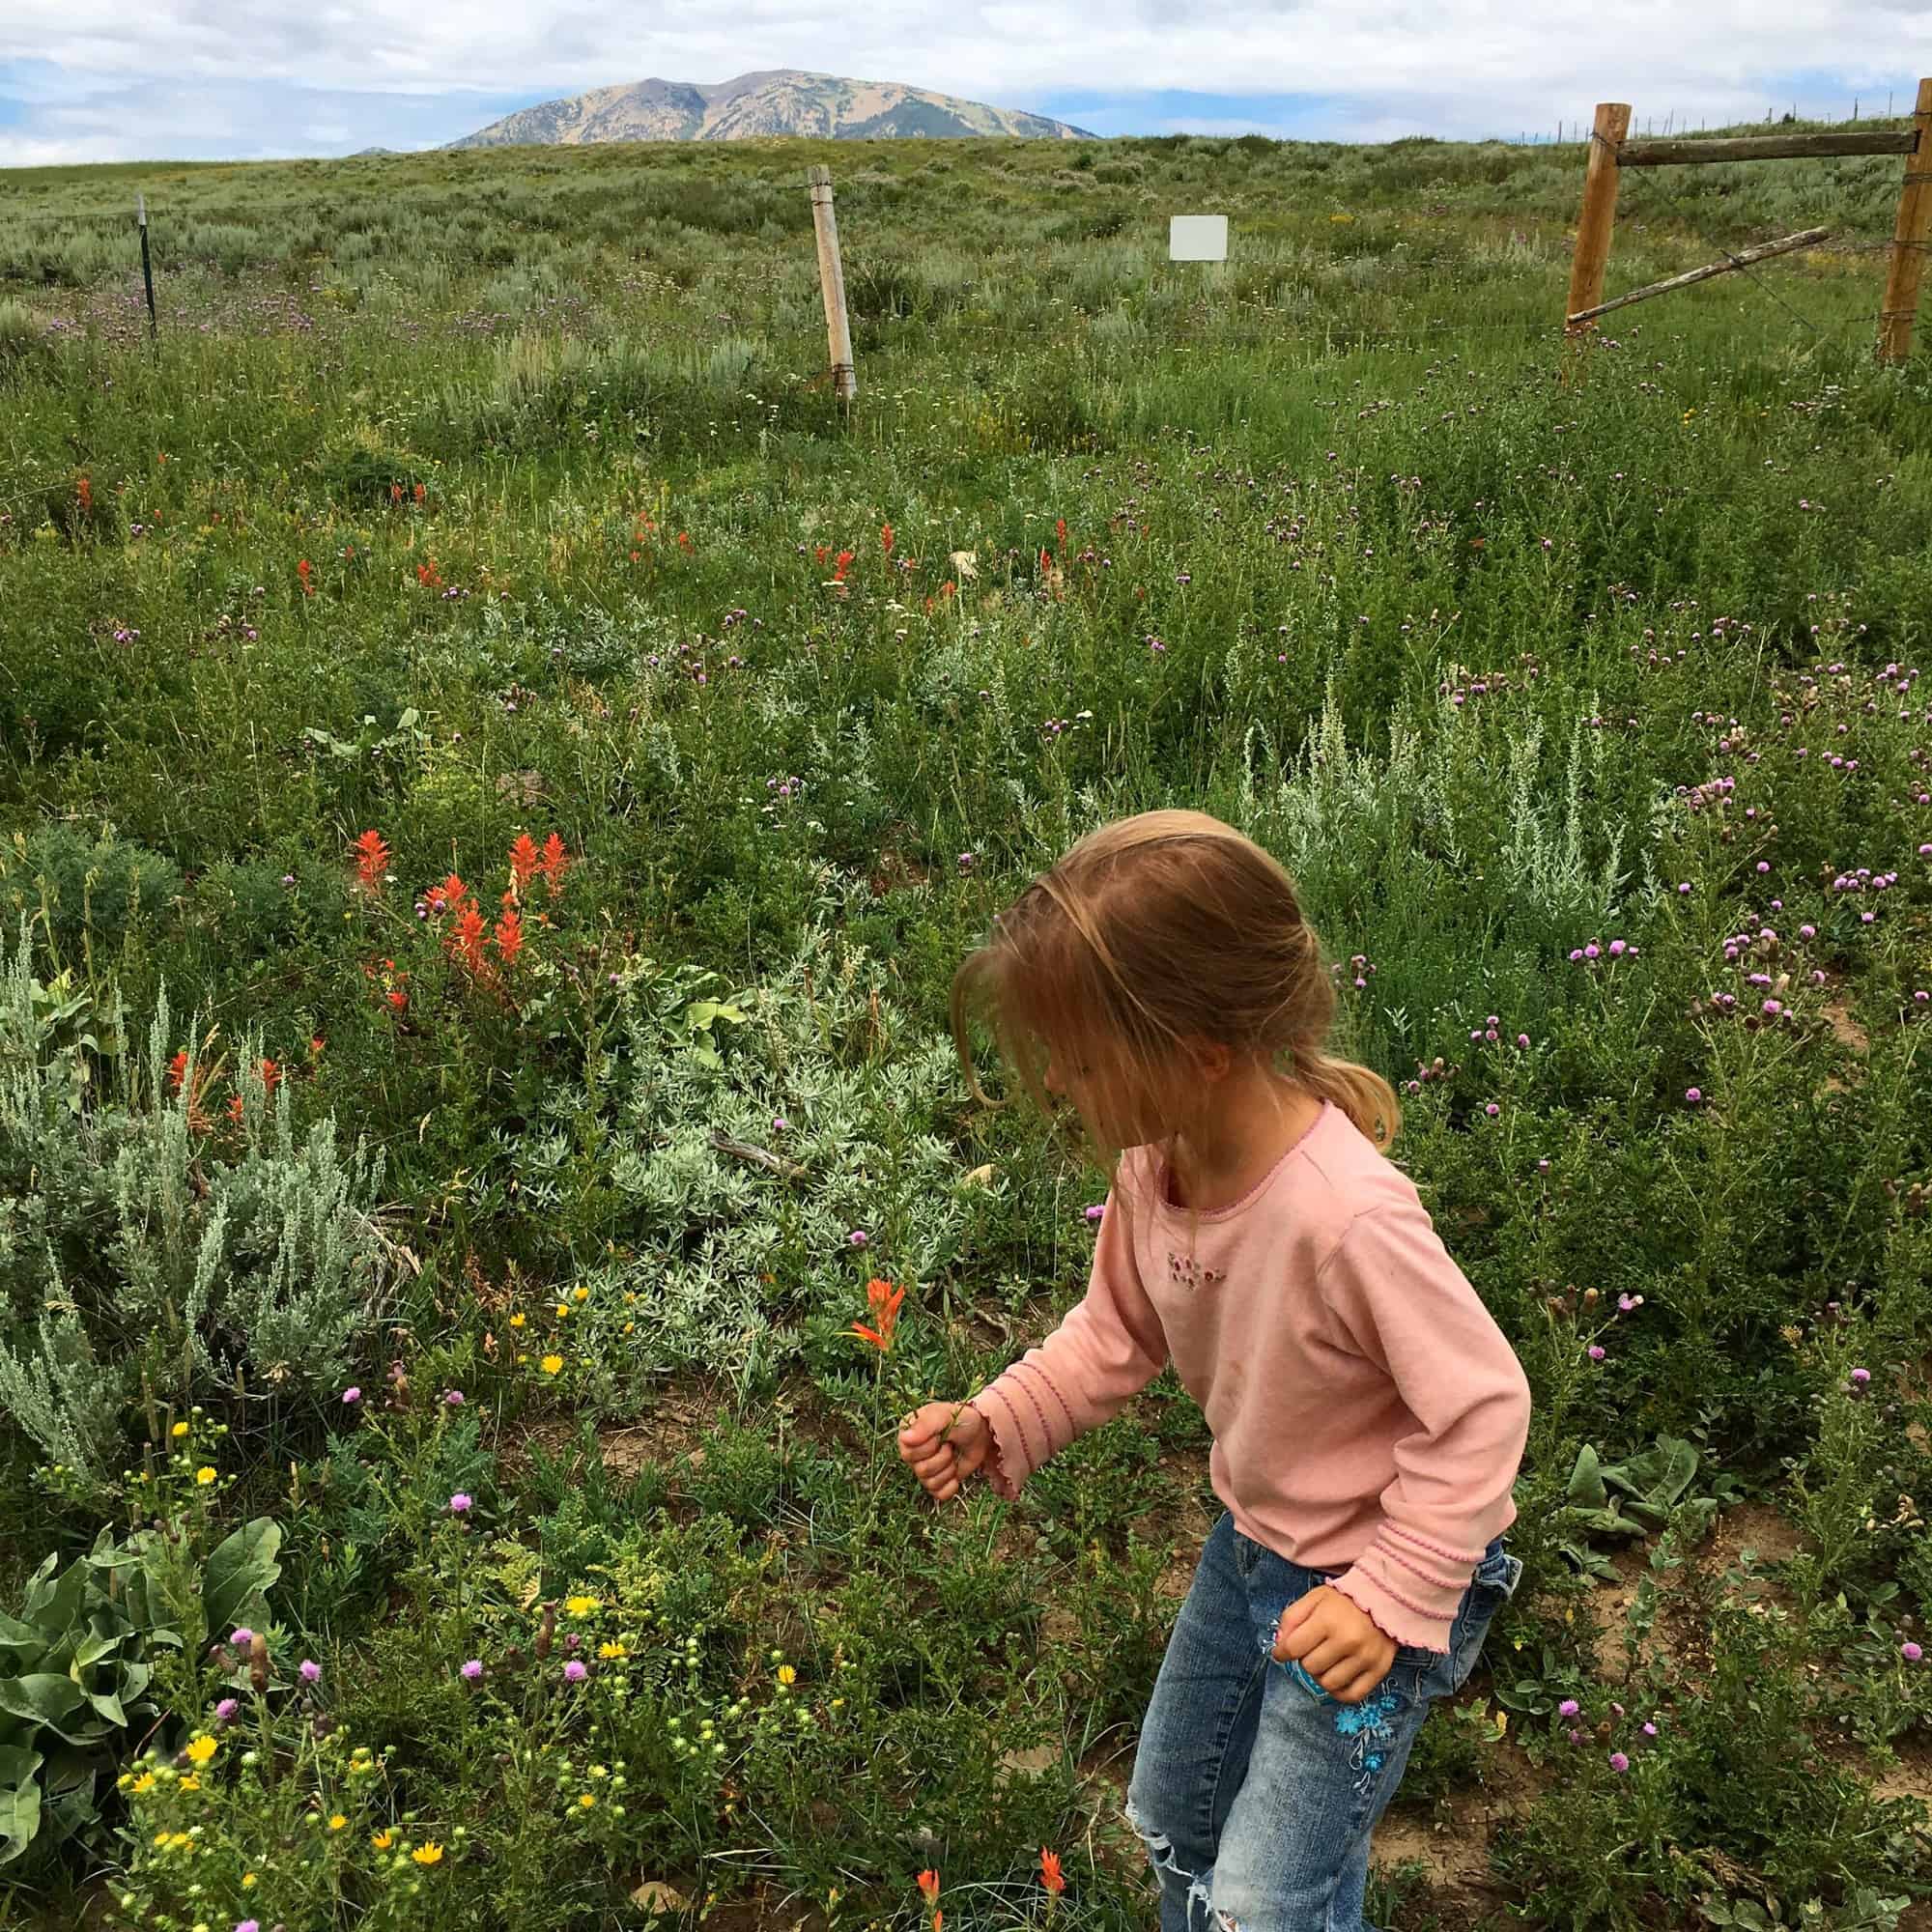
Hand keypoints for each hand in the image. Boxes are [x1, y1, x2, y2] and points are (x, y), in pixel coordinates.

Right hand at [898, 1400, 989, 1502]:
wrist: (979, 1431)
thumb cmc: (959, 1419)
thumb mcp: (943, 1415)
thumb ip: (925, 1425)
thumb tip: (905, 1438)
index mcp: (906, 1436)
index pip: (908, 1454)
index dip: (929, 1447)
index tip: (939, 1435)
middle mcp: (911, 1455)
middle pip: (921, 1470)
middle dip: (942, 1458)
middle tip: (949, 1445)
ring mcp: (923, 1471)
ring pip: (931, 1483)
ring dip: (948, 1469)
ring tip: (953, 1454)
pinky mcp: (937, 1483)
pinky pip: (939, 1494)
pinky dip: (951, 1486)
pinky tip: (955, 1473)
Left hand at [1272, 1586, 1396, 1703]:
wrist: (1384, 1599)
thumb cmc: (1345, 1599)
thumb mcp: (1314, 1598)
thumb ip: (1292, 1618)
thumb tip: (1280, 1645)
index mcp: (1327, 1620)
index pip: (1294, 1648)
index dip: (1282, 1653)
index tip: (1281, 1653)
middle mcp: (1347, 1641)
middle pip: (1310, 1667)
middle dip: (1305, 1659)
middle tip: (1312, 1649)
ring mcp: (1365, 1658)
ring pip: (1329, 1684)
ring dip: (1321, 1675)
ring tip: (1325, 1662)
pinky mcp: (1379, 1670)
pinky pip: (1352, 1695)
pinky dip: (1340, 1692)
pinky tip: (1336, 1678)